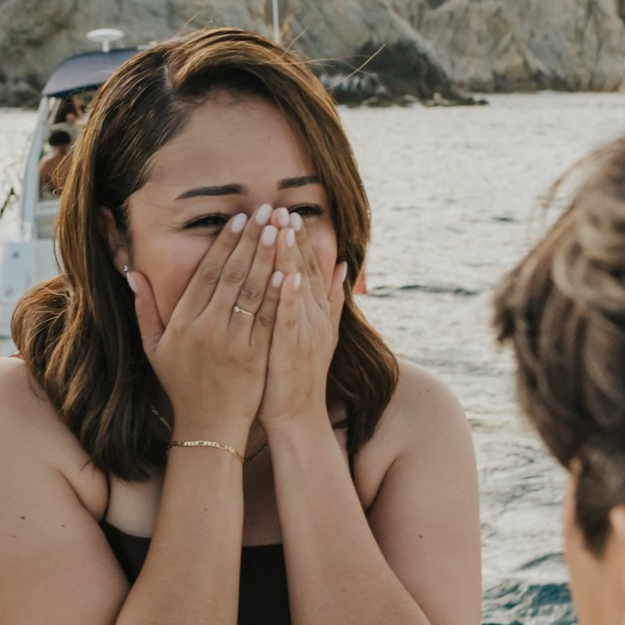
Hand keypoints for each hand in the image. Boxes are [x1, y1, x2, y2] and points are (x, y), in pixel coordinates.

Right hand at [128, 205, 280, 439]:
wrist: (208, 427)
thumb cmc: (180, 385)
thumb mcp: (153, 348)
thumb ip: (144, 309)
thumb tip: (133, 274)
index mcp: (184, 323)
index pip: (207, 275)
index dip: (224, 245)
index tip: (239, 220)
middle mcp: (209, 329)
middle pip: (233, 276)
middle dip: (252, 240)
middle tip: (267, 211)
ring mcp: (235, 343)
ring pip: (254, 292)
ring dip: (270, 257)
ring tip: (282, 229)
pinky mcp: (257, 357)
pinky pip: (269, 318)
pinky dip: (280, 293)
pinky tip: (291, 270)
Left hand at [260, 209, 343, 431]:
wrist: (297, 415)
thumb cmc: (299, 374)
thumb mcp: (320, 331)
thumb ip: (332, 299)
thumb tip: (343, 266)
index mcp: (316, 311)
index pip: (306, 267)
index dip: (298, 240)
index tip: (287, 212)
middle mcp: (313, 317)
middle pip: (303, 270)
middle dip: (291, 239)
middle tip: (281, 208)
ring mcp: (304, 332)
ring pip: (297, 288)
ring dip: (289, 258)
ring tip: (281, 229)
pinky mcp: (291, 349)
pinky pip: (289, 319)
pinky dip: (288, 298)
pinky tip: (284, 277)